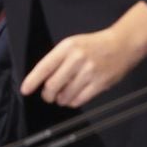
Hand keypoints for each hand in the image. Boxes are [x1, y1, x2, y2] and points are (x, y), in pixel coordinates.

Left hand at [20, 2, 146, 108]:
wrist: (122, 45)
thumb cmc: (94, 45)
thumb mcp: (73, 44)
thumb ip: (58, 60)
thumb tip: (42, 80)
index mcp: (67, 47)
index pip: (44, 67)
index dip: (32, 81)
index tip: (25, 90)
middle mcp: (77, 59)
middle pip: (52, 85)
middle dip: (47, 94)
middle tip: (48, 95)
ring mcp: (89, 72)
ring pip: (65, 95)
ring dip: (60, 99)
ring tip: (63, 96)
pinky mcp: (100, 84)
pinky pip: (79, 100)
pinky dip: (72, 102)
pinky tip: (73, 97)